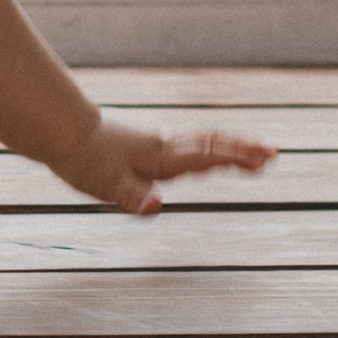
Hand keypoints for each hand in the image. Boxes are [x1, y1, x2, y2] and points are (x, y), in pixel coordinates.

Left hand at [46, 116, 275, 216]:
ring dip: (231, 145)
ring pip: (203, 140)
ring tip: (256, 152)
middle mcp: (166, 146)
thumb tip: (155, 207)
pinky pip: (190, 142)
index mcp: (161, 157)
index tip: (263, 158)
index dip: (235, 158)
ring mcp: (160, 142)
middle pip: (211, 145)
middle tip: (273, 153)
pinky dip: (212, 145)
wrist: (64, 130)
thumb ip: (132, 197)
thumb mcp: (106, 185)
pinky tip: (216, 150)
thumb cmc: (86, 160)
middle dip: (242, 150)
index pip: (205, 157)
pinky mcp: (151, 143)